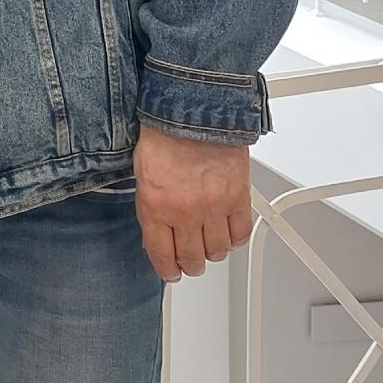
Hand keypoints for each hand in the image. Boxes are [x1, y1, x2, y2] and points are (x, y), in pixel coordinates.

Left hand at [133, 125, 253, 282]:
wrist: (194, 110)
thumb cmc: (163, 136)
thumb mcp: (141, 175)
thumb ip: (151, 208)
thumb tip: (157, 234)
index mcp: (155, 206)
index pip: (162, 255)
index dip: (167, 270)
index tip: (170, 272)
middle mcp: (185, 211)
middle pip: (192, 259)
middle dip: (189, 264)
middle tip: (189, 261)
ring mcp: (214, 207)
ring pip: (218, 251)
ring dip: (212, 253)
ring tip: (207, 245)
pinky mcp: (238, 198)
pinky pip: (241, 233)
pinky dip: (235, 239)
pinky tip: (227, 233)